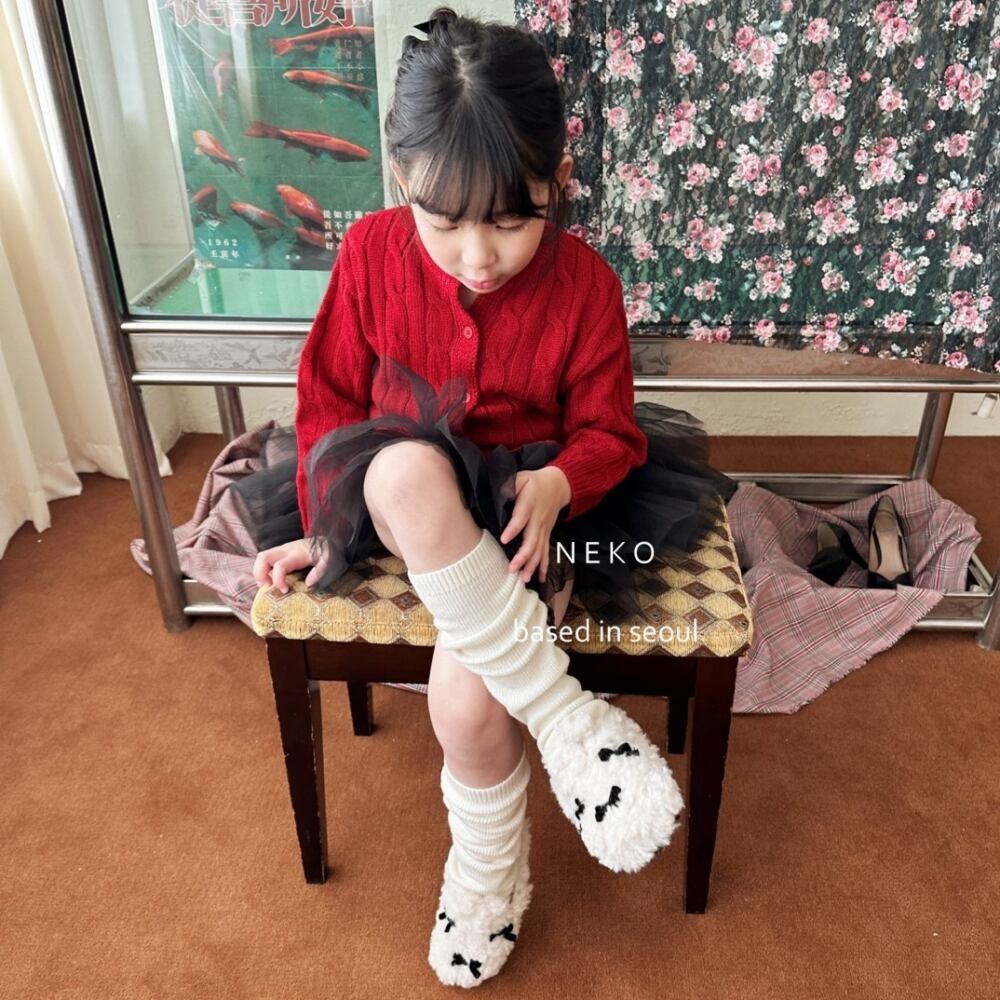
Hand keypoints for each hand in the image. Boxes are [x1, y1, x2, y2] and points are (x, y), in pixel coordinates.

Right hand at [252, 537, 326, 593]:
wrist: (330, 539)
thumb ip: (320, 571)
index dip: (278, 580)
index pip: (280, 566)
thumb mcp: (331, 561)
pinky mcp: (282, 551)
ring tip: (267, 585)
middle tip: (268, 588)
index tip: (285, 591)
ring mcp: (283, 549)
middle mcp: (287, 549)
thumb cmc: (330, 551)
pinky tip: (271, 580)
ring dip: (259, 572)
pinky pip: (266, 559)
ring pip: (261, 557)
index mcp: (298, 554)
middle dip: (260, 574)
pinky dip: (263, 570)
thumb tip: (308, 583)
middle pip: (263, 557)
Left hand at [499, 467, 571, 583]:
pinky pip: (546, 551)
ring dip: (532, 565)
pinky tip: (540, 578)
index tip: (504, 540)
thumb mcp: (521, 477)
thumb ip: (509, 485)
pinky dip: (544, 565)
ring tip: (524, 578)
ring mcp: (544, 528)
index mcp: (529, 504)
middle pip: (532, 540)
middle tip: (513, 568)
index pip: (521, 518)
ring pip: (539, 549)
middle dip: (523, 556)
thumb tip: (498, 494)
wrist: (558, 485)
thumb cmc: (534, 482)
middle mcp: (537, 519)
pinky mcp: (547, 534)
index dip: (513, 529)